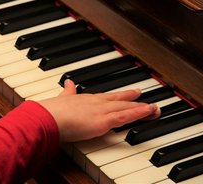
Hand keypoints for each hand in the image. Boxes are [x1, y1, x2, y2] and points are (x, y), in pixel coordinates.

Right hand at [38, 80, 159, 141]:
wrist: (48, 117)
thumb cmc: (50, 111)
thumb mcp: (60, 98)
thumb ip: (66, 92)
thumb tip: (68, 83)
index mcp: (85, 98)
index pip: (106, 97)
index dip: (119, 95)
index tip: (129, 93)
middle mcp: (95, 102)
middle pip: (118, 99)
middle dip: (133, 98)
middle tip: (144, 95)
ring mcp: (101, 110)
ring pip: (126, 107)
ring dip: (142, 107)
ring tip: (154, 107)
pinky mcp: (103, 121)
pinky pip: (125, 117)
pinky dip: (139, 113)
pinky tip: (149, 111)